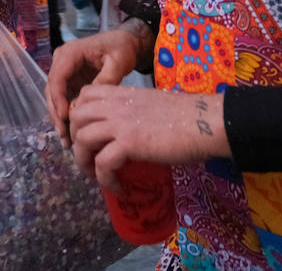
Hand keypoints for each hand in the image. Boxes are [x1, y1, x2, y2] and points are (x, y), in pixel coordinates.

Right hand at [46, 28, 143, 145]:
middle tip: (64, 135)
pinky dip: (66, 115)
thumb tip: (90, 102)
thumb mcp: (118, 62)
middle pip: (52, 89)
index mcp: (70, 53)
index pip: (57, 77)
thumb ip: (106, 79)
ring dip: (58, 118)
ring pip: (54, 97)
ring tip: (66, 140)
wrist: (124, 43)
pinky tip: (71, 133)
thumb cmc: (121, 48)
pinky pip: (63, 99)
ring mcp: (64, 72)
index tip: (65, 117)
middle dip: (56, 113)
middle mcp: (61, 61)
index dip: (58, 98)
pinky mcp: (69, 81)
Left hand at [68, 86, 228, 188]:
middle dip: (76, 141)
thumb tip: (122, 132)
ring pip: (82, 141)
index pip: (83, 96)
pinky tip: (118, 187)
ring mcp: (119, 122)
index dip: (79, 116)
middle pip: (75, 119)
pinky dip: (106, 180)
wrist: (206, 122)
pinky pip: (102, 163)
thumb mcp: (148, 105)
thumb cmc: (186, 116)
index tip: (88, 133)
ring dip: (85, 163)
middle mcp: (114, 104)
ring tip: (98, 177)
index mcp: (119, 93)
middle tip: (89, 158)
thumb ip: (130, 112)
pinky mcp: (129, 143)